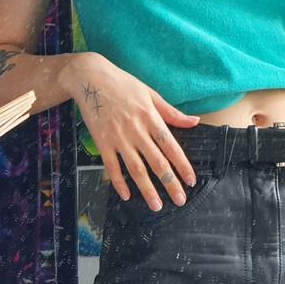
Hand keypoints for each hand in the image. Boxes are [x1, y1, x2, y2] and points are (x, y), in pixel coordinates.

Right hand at [63, 52, 199, 210]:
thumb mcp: (151, 94)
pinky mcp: (102, 142)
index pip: (171, 146)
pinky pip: (111, 166)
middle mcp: (136, 130)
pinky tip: (126, 195)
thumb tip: (195, 121)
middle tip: (180, 200)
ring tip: (156, 205)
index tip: (191, 180)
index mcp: (151, 118)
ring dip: (147, 189)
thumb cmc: (123, 84)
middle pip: (156, 162)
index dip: (182, 165)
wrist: (90, 78)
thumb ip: (172, 113)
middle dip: (170, 183)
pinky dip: (118, 181)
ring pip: (135, 168)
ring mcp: (118, 138)